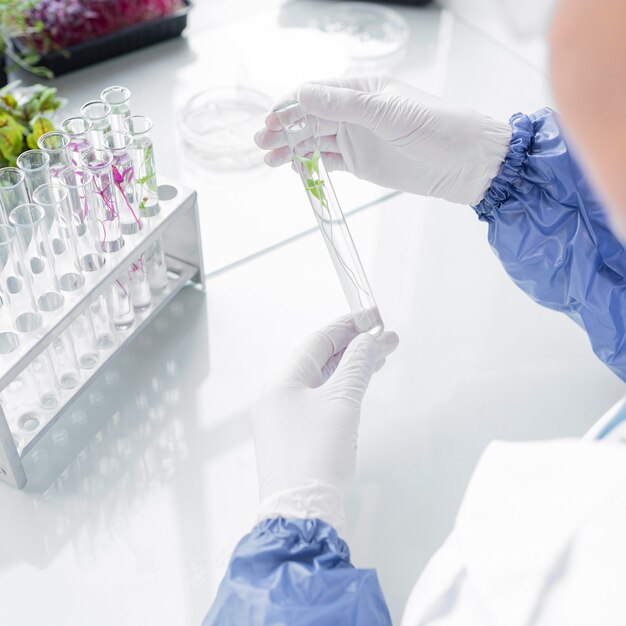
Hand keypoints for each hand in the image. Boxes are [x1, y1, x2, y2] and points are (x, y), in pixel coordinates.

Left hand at [253, 315, 398, 531]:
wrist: (301, 511)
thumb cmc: (316, 454)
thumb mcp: (341, 403)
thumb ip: (357, 367)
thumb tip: (368, 341)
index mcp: (282, 381)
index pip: (318, 341)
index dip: (347, 327)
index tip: (373, 318)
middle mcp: (278, 395)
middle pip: (319, 360)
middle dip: (353, 348)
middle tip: (385, 339)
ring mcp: (283, 417)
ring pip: (320, 381)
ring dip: (349, 368)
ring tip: (379, 358)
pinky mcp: (293, 436)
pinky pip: (318, 401)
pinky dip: (340, 390)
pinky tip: (358, 386)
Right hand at [254, 75, 511, 205]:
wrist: (465, 163)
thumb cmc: (435, 128)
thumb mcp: (387, 113)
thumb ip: (343, 105)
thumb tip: (302, 95)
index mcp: (361, 90)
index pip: (315, 94)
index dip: (291, 106)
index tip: (272, 121)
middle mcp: (355, 112)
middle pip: (309, 119)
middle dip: (285, 130)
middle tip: (262, 144)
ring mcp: (356, 139)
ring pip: (314, 141)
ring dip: (292, 149)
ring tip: (270, 160)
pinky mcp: (361, 163)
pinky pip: (328, 162)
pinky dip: (310, 165)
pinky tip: (294, 169)